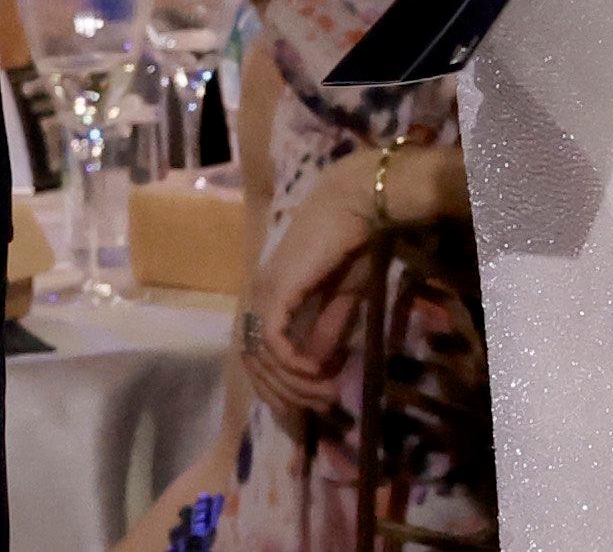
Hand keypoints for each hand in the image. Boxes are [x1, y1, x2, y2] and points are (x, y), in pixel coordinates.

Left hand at [239, 156, 379, 429]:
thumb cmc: (351, 243)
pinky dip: (291, 365)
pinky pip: (273, 343)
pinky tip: (316, 373)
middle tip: (323, 405)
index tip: (313, 402)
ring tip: (326, 394)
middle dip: (288, 393)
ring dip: (293, 384)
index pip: (258, 353)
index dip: (280, 385)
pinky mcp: (275, 292)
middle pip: (255, 363)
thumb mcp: (341, 298)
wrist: (357, 207)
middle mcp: (257, 296)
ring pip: (261, 358)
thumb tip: (316, 369)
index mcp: (269, 297)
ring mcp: (262, 293)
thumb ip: (326, 331)